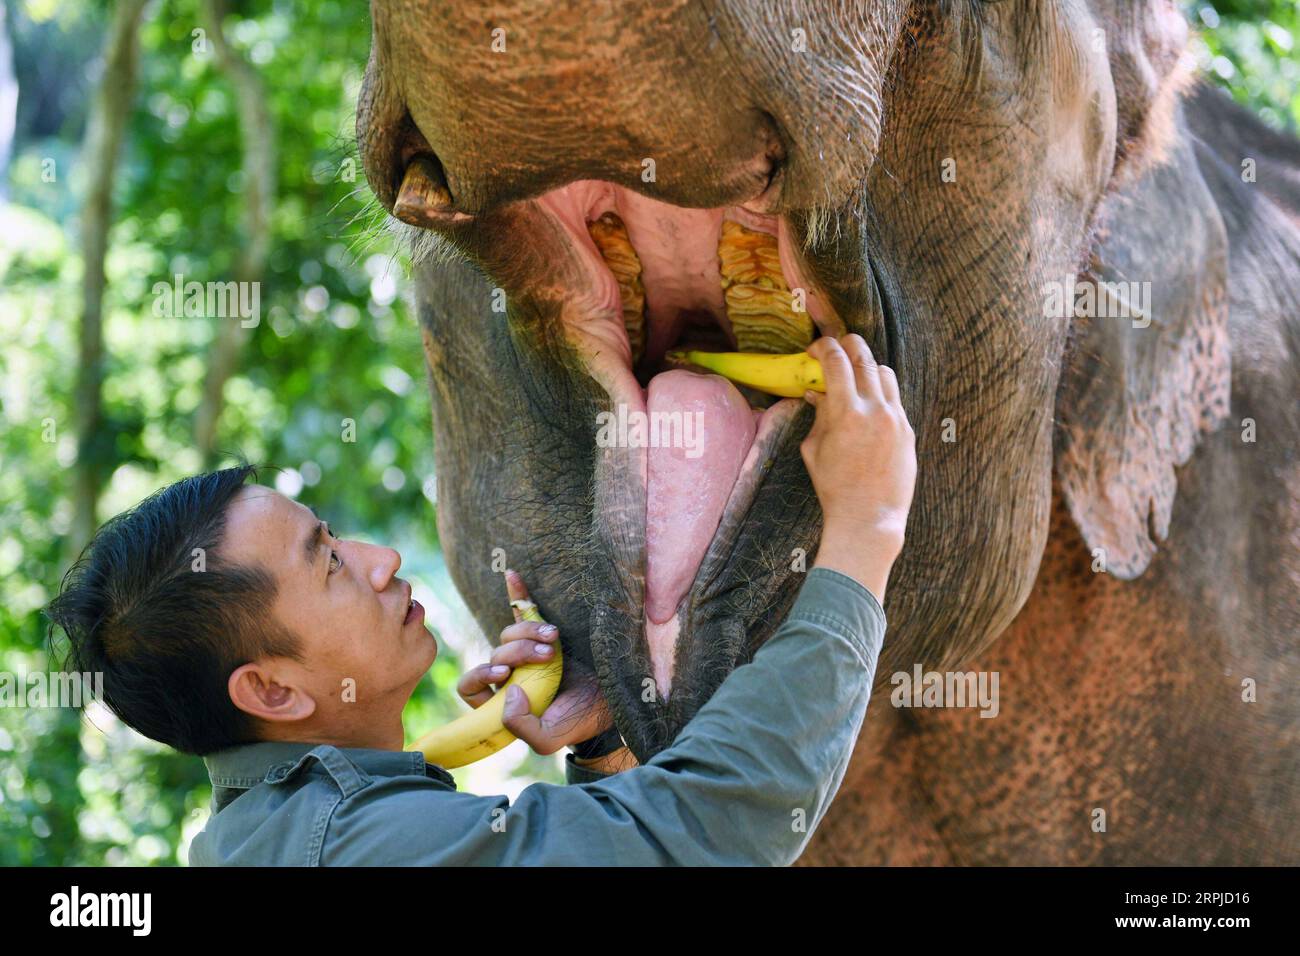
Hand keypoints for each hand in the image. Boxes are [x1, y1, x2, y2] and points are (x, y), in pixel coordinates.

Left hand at [456, 570, 613, 754]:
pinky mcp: (546, 634)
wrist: (613, 702)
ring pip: (509, 633)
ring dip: (528, 632)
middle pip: (495, 653)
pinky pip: (524, 609)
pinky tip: (513, 575)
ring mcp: (528, 652)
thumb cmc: (577, 722)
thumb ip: (519, 726)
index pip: (471, 687)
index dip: (481, 676)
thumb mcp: (547, 738)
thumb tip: (508, 691)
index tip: (506, 674)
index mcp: (503, 700)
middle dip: (519, 652)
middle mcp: (512, 675)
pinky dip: (517, 592)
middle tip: (549, 655)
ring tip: (554, 637)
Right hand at [801, 335, 915, 601]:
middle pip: (864, 356)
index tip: (814, 349)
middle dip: (847, 345)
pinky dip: (879, 394)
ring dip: (866, 368)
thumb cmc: (834, 488)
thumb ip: (818, 415)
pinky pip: (894, 398)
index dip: (823, 347)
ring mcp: (896, 418)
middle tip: (835, 349)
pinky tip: (868, 407)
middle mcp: (875, 409)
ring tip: (853, 380)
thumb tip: (816, 392)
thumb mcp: (814, 449)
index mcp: (846, 413)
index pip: (836, 360)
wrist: (870, 518)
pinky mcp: (908, 430)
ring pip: (884, 372)